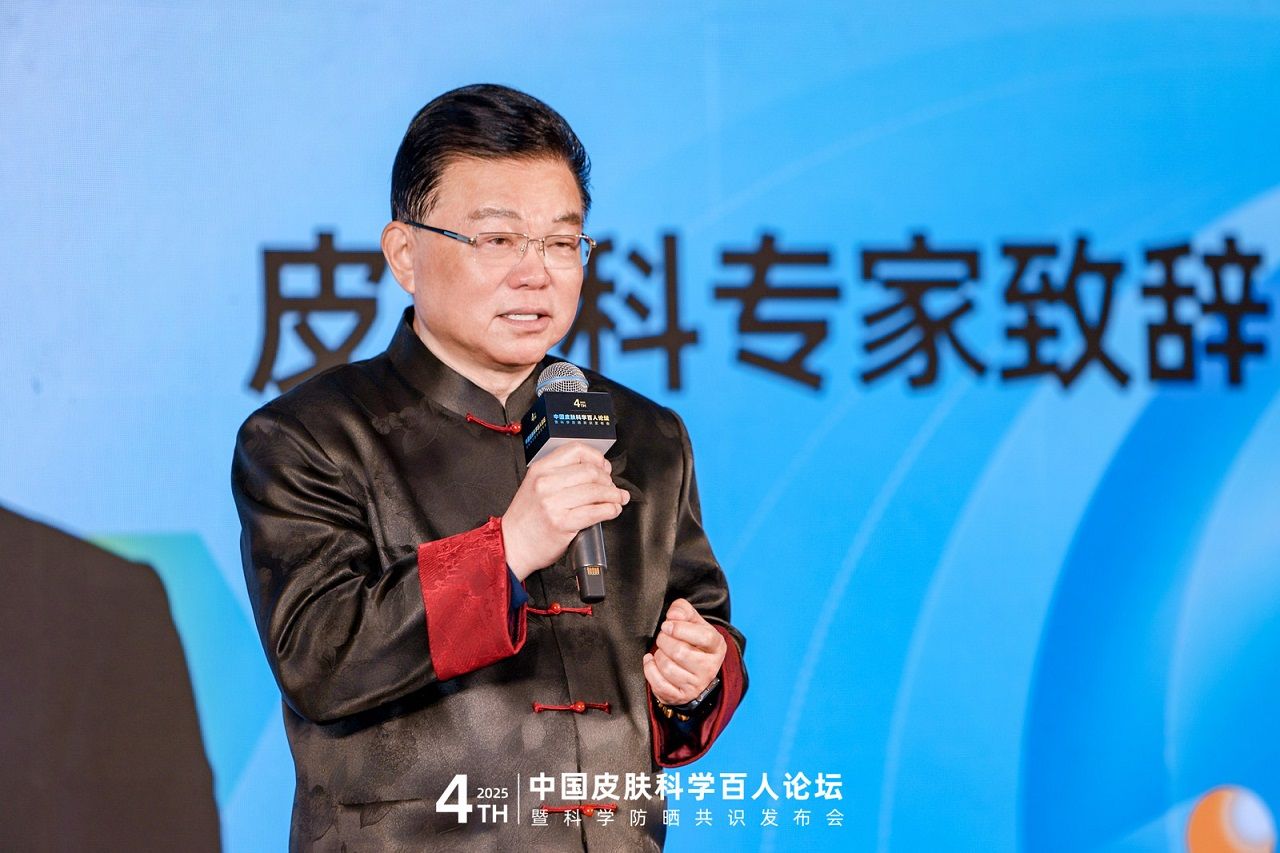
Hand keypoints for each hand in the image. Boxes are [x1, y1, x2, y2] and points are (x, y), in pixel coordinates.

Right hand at [501, 441, 629, 580]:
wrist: (512, 544)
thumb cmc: (526, 517)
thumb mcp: (535, 485)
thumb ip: (559, 473)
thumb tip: (595, 469)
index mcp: (540, 469)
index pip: (576, 450)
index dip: (597, 457)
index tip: (604, 467)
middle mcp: (546, 483)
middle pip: (590, 471)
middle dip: (608, 480)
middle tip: (612, 488)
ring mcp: (553, 503)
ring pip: (595, 491)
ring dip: (613, 495)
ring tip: (618, 499)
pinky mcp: (561, 523)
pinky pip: (594, 512)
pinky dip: (610, 510)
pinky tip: (612, 510)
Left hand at [643, 598, 726, 705]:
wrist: (693, 671)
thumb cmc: (692, 642)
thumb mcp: (692, 622)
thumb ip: (683, 610)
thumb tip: (673, 615)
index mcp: (717, 647)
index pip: (704, 637)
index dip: (681, 629)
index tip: (667, 625)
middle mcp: (709, 668)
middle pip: (680, 652)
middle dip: (664, 641)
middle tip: (663, 637)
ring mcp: (696, 685)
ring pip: (668, 667)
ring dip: (658, 655)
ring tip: (661, 651)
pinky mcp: (680, 696)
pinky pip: (659, 684)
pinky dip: (650, 669)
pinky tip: (651, 661)